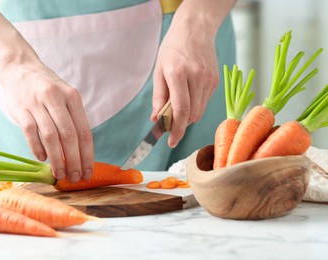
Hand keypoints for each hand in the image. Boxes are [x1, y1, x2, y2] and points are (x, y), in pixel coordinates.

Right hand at [1, 62, 93, 181]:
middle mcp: (56, 99)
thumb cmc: (47, 88)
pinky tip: (42, 159)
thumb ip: (73, 119)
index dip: (87, 154)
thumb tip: (80, 152)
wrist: (19, 68)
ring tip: (59, 174)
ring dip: (56, 159)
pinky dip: (37, 148)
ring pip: (51, 136)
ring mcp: (37, 103)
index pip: (84, 131)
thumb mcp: (65, 96)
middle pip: (69, 136)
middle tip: (74, 177)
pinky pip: (30, 133)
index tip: (88, 171)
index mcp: (72, 97)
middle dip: (74, 160)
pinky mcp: (21, 109)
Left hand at [152, 6, 219, 147]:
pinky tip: (188, 96)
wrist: (196, 29)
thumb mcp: (159, 70)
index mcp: (178, 74)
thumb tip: (156, 119)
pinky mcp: (215, 81)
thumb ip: (159, 97)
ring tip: (177, 108)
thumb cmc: (173, 48)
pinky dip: (195, 106)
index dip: (176, 130)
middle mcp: (196, 77)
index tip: (171, 142)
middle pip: (191, 115)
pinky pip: (204, 102)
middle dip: (180, 125)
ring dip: (187, 117)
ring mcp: (209, 80)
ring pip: (199, 112)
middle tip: (169, 123)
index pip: (180, 111)